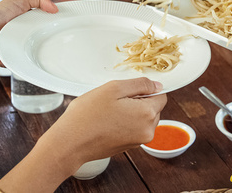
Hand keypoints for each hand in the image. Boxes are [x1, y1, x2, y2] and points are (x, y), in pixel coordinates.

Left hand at [0, 0, 57, 67]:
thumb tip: (55, 8)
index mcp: (33, 17)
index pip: (52, 17)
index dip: (60, 18)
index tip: (69, 18)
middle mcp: (33, 31)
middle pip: (53, 32)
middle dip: (58, 32)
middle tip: (62, 30)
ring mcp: (31, 45)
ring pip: (49, 46)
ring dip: (51, 44)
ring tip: (53, 41)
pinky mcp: (27, 58)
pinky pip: (40, 59)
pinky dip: (43, 57)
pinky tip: (46, 54)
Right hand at [41, 78, 166, 171]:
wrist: (70, 143)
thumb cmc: (88, 114)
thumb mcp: (114, 88)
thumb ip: (140, 84)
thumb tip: (158, 85)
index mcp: (147, 114)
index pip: (161, 96)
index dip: (146, 90)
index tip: (129, 90)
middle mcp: (148, 130)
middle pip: (154, 108)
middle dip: (140, 101)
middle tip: (116, 100)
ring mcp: (138, 141)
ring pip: (144, 119)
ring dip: (133, 112)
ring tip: (111, 111)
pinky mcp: (129, 147)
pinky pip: (134, 129)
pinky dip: (126, 123)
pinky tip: (108, 121)